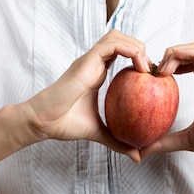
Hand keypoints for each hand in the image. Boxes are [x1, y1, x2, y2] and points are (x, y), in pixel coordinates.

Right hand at [25, 30, 149, 161]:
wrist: (43, 122)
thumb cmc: (65, 124)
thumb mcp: (99, 132)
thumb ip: (117, 141)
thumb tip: (137, 156)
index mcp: (96, 73)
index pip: (120, 53)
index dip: (137, 58)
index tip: (150, 77)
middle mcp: (94, 62)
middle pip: (120, 38)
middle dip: (140, 48)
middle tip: (150, 70)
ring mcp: (89, 60)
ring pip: (117, 36)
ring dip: (136, 46)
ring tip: (146, 68)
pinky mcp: (87, 61)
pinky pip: (112, 44)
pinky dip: (130, 50)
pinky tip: (139, 68)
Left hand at [140, 42, 193, 165]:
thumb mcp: (187, 139)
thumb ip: (166, 142)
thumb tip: (143, 151)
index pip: (188, 63)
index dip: (170, 63)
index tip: (154, 76)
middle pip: (191, 51)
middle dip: (170, 54)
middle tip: (154, 70)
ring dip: (175, 52)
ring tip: (161, 69)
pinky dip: (183, 54)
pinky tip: (168, 70)